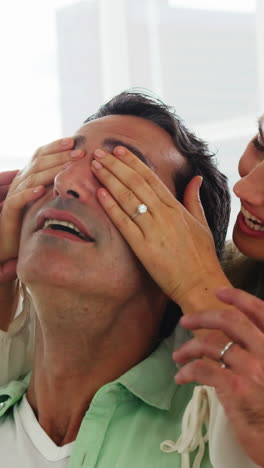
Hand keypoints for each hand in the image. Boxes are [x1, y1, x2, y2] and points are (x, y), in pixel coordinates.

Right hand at [0, 138, 84, 277]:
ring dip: (52, 170)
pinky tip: (42, 189)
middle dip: (60, 155)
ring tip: (68, 166)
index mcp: (29, 174)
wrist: (8, 238)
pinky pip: (19, 198)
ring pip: (33, 177)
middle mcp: (21, 180)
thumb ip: (54, 183)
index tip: (75, 142)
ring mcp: (14, 193)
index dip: (57, 147)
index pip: (41, 154)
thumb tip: (76, 173)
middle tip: (79, 152)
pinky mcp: (10, 209)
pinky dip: (30, 192)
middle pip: (40, 162)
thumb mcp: (44, 197)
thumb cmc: (29, 217)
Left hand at [90, 145, 225, 303]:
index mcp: (176, 208)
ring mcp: (153, 230)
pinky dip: (112, 207)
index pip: (150, 178)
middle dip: (116, 165)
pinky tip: (100, 193)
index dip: (133, 162)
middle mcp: (164, 215)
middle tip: (99, 152)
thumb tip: (196, 178)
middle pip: (136, 183)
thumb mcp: (202, 224)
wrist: (201, 284)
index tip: (118, 150)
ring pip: (128, 199)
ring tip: (95, 166)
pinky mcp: (144, 248)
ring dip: (110, 180)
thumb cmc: (201, 256)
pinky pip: (124, 223)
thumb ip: (194, 199)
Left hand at [173, 287, 263, 466]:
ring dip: (189, 347)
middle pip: (231, 321)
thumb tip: (231, 345)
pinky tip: (181, 377)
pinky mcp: (237, 388)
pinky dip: (187, 370)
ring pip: (212, 344)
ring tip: (179, 355)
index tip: (220, 292)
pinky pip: (204, 368)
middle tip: (185, 321)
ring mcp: (253, 368)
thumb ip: (257, 354)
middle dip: (203, 316)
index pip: (261, 312)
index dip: (240, 297)